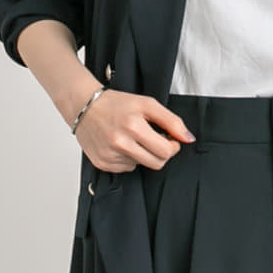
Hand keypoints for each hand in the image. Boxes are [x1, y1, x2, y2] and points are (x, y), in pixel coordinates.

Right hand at [75, 88, 194, 172]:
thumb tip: (188, 139)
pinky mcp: (102, 163)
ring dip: (142, 154)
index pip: (166, 151)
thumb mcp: (147, 104)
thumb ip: (171, 121)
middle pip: (156, 163)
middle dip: (161, 153)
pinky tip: (119, 144)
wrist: (84, 106)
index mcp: (133, 126)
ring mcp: (110, 156)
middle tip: (154, 139)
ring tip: (131, 138)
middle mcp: (120, 143)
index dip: (172, 146)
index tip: (168, 138)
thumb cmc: (116, 103)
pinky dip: (127, 158)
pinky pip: (126, 168)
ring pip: (141, 165)